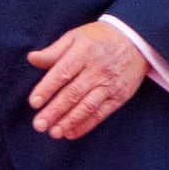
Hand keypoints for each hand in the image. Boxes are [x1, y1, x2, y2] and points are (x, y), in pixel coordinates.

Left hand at [26, 21, 147, 140]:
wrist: (136, 40)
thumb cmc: (100, 38)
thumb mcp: (76, 36)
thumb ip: (54, 50)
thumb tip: (32, 58)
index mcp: (83, 52)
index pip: (62, 73)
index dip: (47, 89)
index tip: (34, 103)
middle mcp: (97, 70)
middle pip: (73, 93)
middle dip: (55, 111)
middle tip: (39, 125)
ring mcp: (110, 84)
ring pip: (87, 106)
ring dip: (69, 121)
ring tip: (54, 132)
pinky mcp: (119, 96)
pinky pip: (101, 113)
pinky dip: (86, 125)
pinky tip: (71, 133)